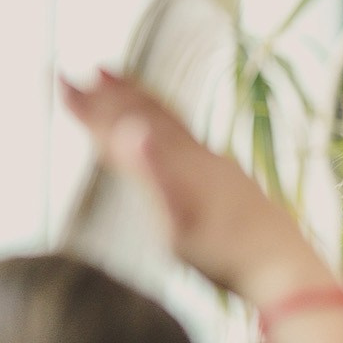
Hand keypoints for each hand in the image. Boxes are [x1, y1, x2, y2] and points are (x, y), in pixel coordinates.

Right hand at [59, 69, 333, 306]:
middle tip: (80, 73)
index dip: (90, 108)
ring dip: (139, 100)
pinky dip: (166, 122)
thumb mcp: (177, 224)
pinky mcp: (227, 179)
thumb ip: (153, 173)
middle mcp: (195, 157)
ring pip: (170, 121)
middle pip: (147, 116)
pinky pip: (188, 137)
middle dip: (110, 96)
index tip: (59, 81)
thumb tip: (131, 126)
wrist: (283, 269)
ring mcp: (214, 166)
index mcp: (177, 165)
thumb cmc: (226, 256)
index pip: (123, 127)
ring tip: (118, 80)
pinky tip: (167, 135)